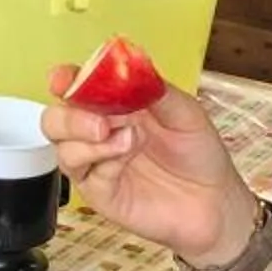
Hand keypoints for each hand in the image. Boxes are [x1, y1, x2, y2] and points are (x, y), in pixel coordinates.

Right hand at [42, 66, 255, 266]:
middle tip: (100, 123)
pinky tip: (127, 157)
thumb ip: (155, 90)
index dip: (64, 81)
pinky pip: (86, 177)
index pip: (76, 88)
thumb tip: (132, 70)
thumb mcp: (185, 112)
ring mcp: (97, 165)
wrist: (215, 200)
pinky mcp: (102, 194)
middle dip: (70, 118)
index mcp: (114, 106)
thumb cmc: (199, 154)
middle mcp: (99, 133)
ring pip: (64, 151)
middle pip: (55, 121)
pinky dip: (105, 162)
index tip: (63, 79)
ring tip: (129, 140)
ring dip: (89, 142)